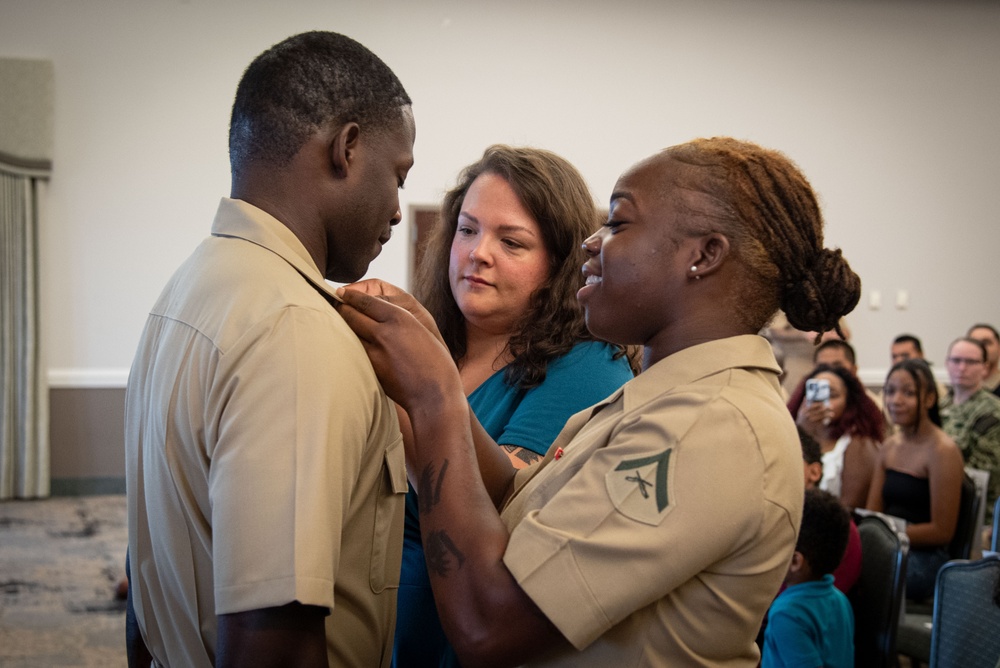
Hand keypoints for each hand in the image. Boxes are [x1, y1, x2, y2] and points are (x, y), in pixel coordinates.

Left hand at [337, 286, 460, 413]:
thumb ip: (399, 319)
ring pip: (347, 333)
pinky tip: (347, 344)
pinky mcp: (370, 369)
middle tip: (334, 306)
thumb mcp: (421, 330)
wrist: (435, 395)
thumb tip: (377, 309)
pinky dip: (348, 345)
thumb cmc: (435, 362)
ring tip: (334, 323)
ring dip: (341, 327)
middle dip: (341, 308)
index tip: (342, 293)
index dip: (350, 295)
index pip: (365, 301)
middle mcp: (384, 333)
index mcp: (400, 318)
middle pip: (350, 314)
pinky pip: (353, 351)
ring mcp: (375, 353)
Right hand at [797, 400, 831, 434]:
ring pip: (821, 416)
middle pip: (818, 411)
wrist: (801, 431)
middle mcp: (808, 415)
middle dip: (826, 409)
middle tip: (831, 407)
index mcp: (804, 411)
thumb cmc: (801, 419)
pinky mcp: (814, 426)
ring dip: (827, 415)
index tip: (824, 403)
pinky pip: (821, 422)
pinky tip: (829, 418)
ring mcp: (811, 421)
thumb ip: (803, 404)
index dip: (819, 404)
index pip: (813, 406)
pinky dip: (825, 420)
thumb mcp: (800, 411)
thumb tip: (806, 397)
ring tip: (832, 414)